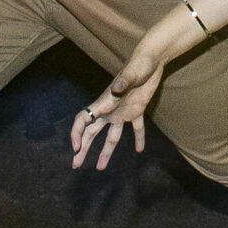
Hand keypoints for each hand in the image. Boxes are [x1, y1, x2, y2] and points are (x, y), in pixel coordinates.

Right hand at [70, 46, 163, 170]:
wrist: (152, 59)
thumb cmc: (140, 64)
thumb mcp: (132, 73)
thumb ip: (124, 81)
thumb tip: (115, 90)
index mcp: (105, 102)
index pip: (83, 119)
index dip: (76, 133)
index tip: (76, 148)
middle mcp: (110, 109)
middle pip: (92, 132)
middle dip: (83, 148)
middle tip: (75, 165)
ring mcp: (123, 111)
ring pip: (111, 136)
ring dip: (105, 151)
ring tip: (100, 168)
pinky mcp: (137, 110)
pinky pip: (136, 128)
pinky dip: (138, 138)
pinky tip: (140, 150)